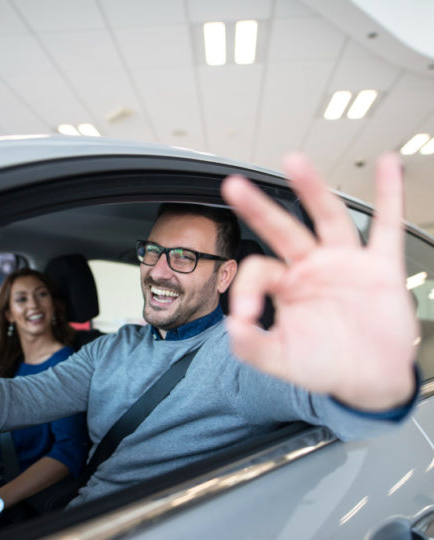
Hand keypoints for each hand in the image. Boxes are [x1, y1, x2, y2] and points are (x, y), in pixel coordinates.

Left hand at [221, 152, 417, 410]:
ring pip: (327, 218)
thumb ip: (252, 346)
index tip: (248, 318)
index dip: (247, 289)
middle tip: (234, 185)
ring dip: (312, 190)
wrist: (368, 379)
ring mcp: (345, 262)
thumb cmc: (324, 364)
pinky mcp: (380, 267)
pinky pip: (386, 226)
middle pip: (283, 229)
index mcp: (286, 284)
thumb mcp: (281, 359)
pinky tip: (387, 165)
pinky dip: (389, 195)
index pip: (259, 269)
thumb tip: (232, 327)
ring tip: (294, 161)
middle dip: (259, 208)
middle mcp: (312, 266)